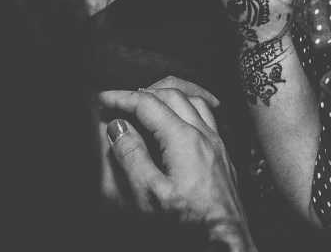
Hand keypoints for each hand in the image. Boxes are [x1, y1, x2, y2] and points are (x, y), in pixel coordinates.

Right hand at [99, 87, 256, 251]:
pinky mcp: (223, 155)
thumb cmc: (190, 225)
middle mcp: (203, 134)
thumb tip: (118, 127)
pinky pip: (207, 116)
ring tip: (148, 103)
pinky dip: (188, 107)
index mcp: (183, 139)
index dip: (122, 98)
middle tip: (121, 102)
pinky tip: (181, 118)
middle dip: (142, 93)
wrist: (226, 243)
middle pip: (171, 95)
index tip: (103, 98)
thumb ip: (131, 156)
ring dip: (167, 96)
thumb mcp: (150, 195)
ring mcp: (217, 143)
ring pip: (192, 101)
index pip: (147, 104)